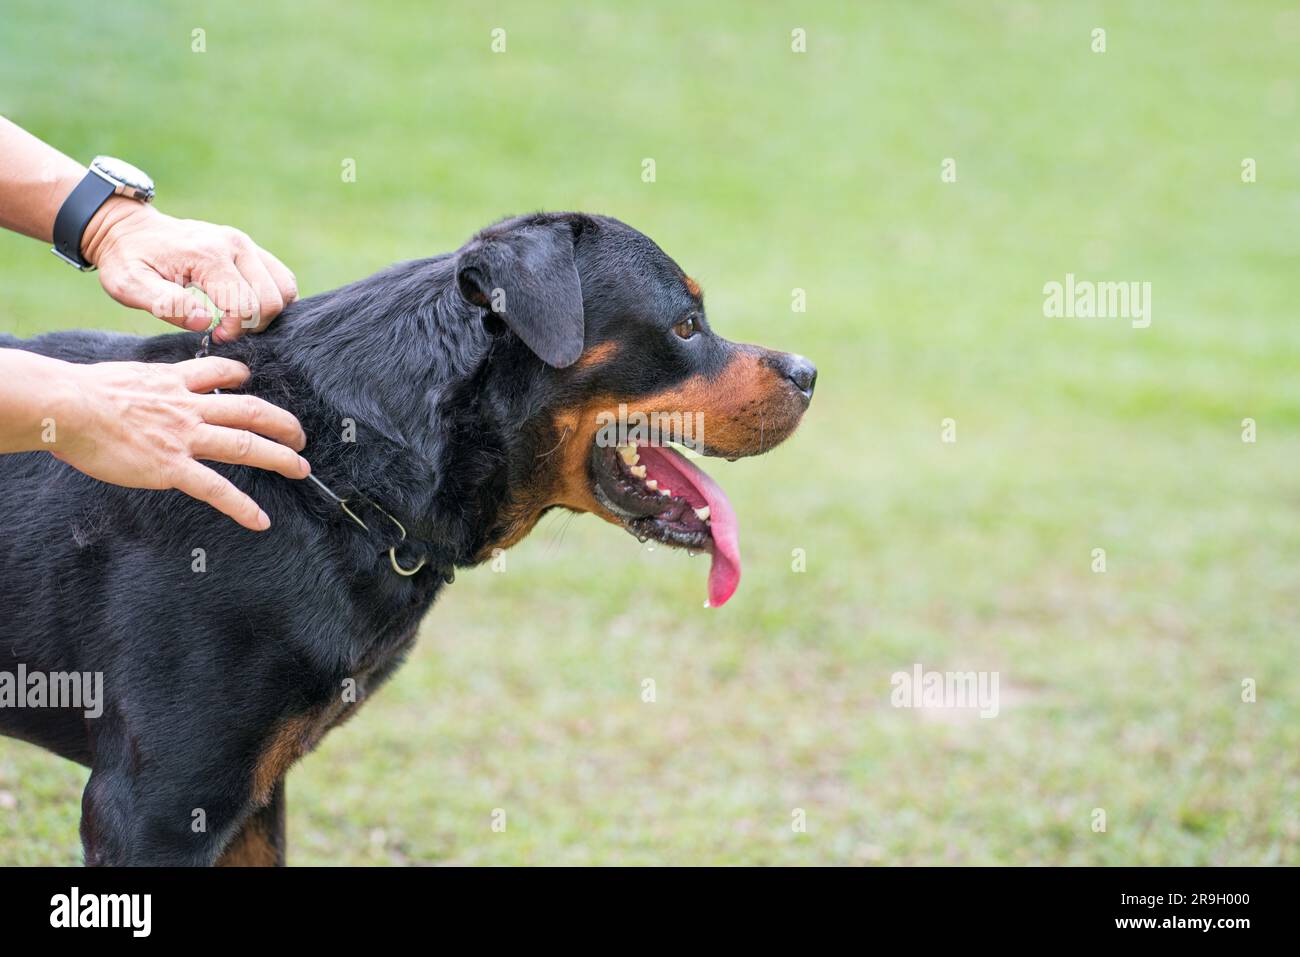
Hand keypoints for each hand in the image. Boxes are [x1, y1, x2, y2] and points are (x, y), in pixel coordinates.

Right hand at [50, 356, 309, 529]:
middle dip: (281, 423)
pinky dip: (243, 507)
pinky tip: (261, 521)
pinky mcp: (172, 466)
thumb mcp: (124, 376)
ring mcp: (184, 437)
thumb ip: (143, 385)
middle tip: (300, 436)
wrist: (67, 406)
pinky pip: (217, 489)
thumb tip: (133, 390)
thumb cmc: (81, 393)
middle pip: (251, 409)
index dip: (241, 376)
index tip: (251, 381)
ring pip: (245, 444)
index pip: (220, 372)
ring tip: (301, 469)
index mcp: (174, 382)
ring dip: (280, 457)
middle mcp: (188, 406)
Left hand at [82, 197, 298, 342]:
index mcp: (208, 255)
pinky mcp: (252, 249)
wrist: (129, 228)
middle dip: (253, 325)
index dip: (234, 331)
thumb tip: (206, 322)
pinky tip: (246, 307)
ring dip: (267, 314)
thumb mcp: (129, 285)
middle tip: (224, 330)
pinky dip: (272, 299)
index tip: (212, 336)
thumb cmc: (127, 259)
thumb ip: (166, 304)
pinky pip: (282, 279)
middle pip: (272, 300)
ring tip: (236, 319)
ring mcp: (247, 244)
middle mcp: (235, 245)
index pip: (245, 305)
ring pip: (285, 289)